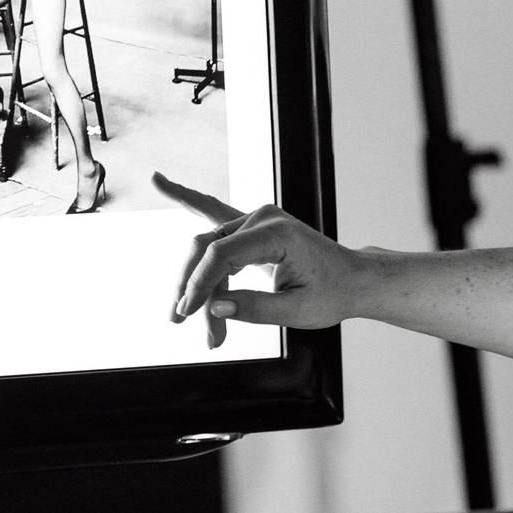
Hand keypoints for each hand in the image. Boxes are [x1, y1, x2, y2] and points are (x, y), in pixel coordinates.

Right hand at [154, 173, 363, 347]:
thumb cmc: (332, 293)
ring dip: (198, 285)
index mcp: (278, 233)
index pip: (221, 254)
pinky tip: (159, 181)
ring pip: (208, 248)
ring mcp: (257, 219)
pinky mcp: (253, 226)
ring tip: (202, 329)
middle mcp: (264, 218)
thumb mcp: (298, 311)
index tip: (187, 313)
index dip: (199, 284)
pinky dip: (189, 201)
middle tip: (196, 331)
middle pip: (208, 250)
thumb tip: (215, 308)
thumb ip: (255, 308)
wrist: (353, 279)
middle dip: (196, 291)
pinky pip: (213, 214)